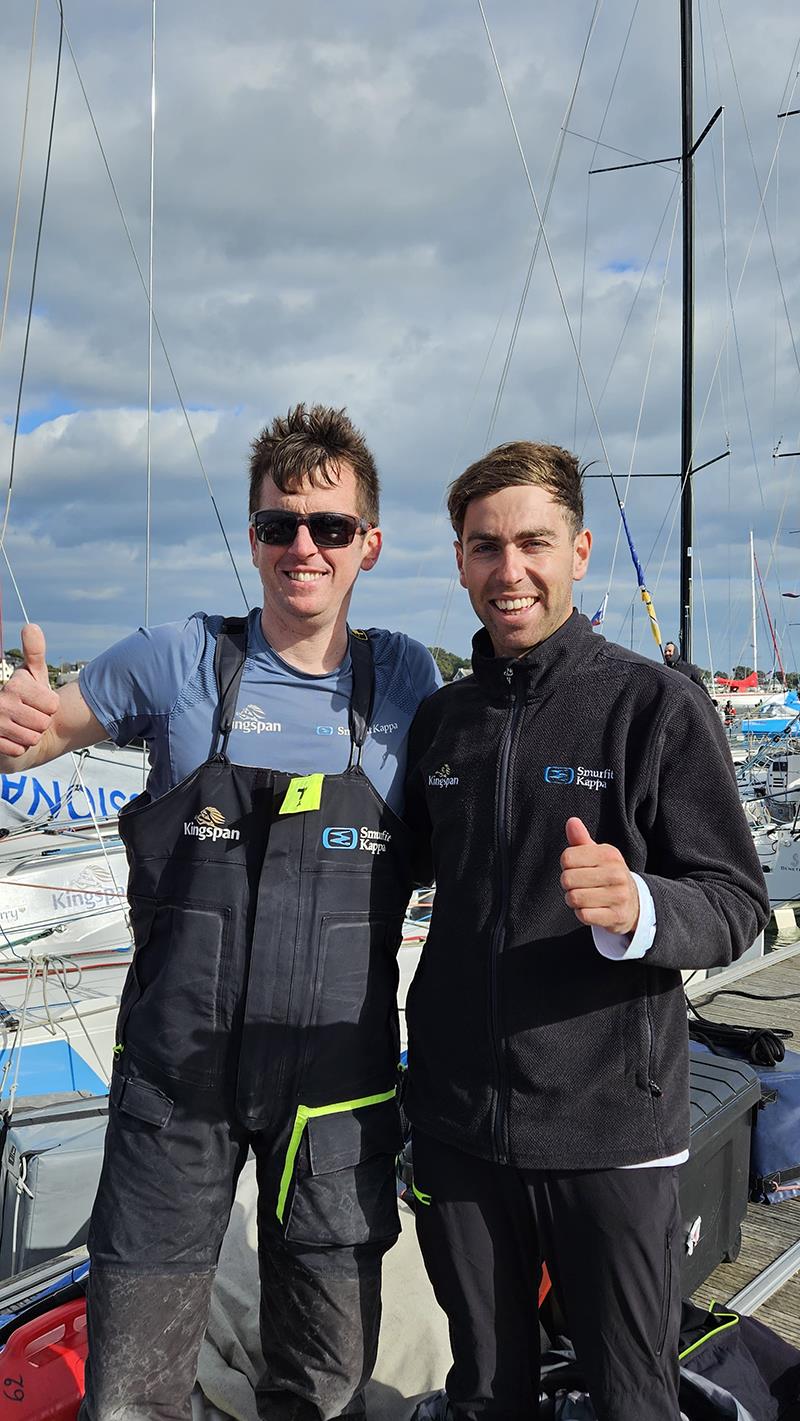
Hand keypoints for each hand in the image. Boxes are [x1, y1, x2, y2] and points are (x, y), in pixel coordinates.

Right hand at [0, 624, 59, 758]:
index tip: (36, 703)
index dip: (49, 707)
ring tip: (20, 727)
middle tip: (28, 717)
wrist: (10, 729)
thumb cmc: (25, 701)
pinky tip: (12, 739)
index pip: (53, 704)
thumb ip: (34, 653)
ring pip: (33, 738)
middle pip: (44, 722)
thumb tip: (31, 627)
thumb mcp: (33, 675)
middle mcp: (1, 701)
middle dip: (40, 724)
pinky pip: (19, 750)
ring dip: (30, 736)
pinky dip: (19, 748)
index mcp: (14, 685)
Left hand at [559, 817, 639, 935]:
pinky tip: (591, 908)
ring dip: (573, 900)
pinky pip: (583, 915)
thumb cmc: (608, 874)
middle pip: (567, 879)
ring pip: (574, 898)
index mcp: (609, 854)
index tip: (576, 868)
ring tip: (584, 896)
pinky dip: (581, 913)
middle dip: (568, 884)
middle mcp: (617, 874)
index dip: (566, 865)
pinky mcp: (616, 916)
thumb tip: (571, 821)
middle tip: (579, 885)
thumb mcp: (597, 855)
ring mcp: (618, 896)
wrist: (634, 903)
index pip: (567, 857)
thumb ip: (581, 839)